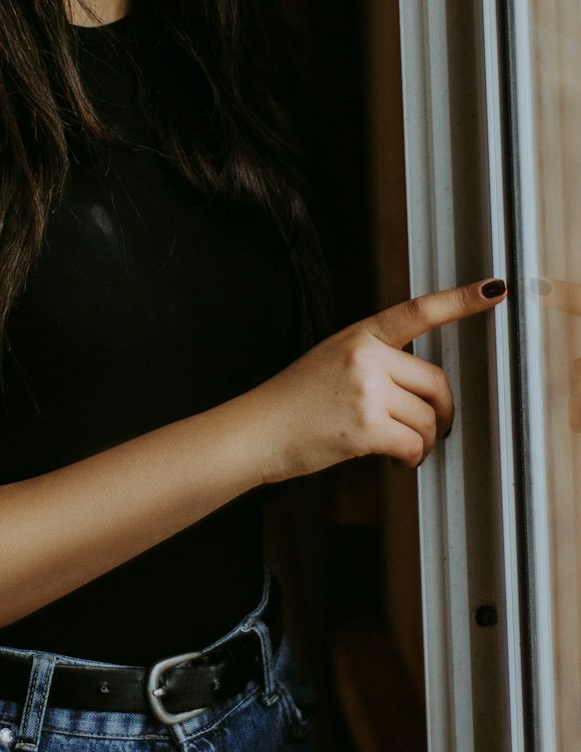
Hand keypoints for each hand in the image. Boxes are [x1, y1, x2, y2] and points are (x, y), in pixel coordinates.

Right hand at [257, 279, 506, 481]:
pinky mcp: (366, 426)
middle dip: (442, 412)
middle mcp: (366, 356)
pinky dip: (411, 459)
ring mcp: (366, 390)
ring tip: (399, 446)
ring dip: (422, 441)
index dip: (460, 301)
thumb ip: (375, 360)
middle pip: (436, 382)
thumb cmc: (294, 401)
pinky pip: (414, 444)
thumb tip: (423, 390)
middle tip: (434, 427)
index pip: (418, 311)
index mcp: (359, 334)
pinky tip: (395, 460)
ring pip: (428, 419)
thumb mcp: (332, 359)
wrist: (259, 429)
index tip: (493, 291)